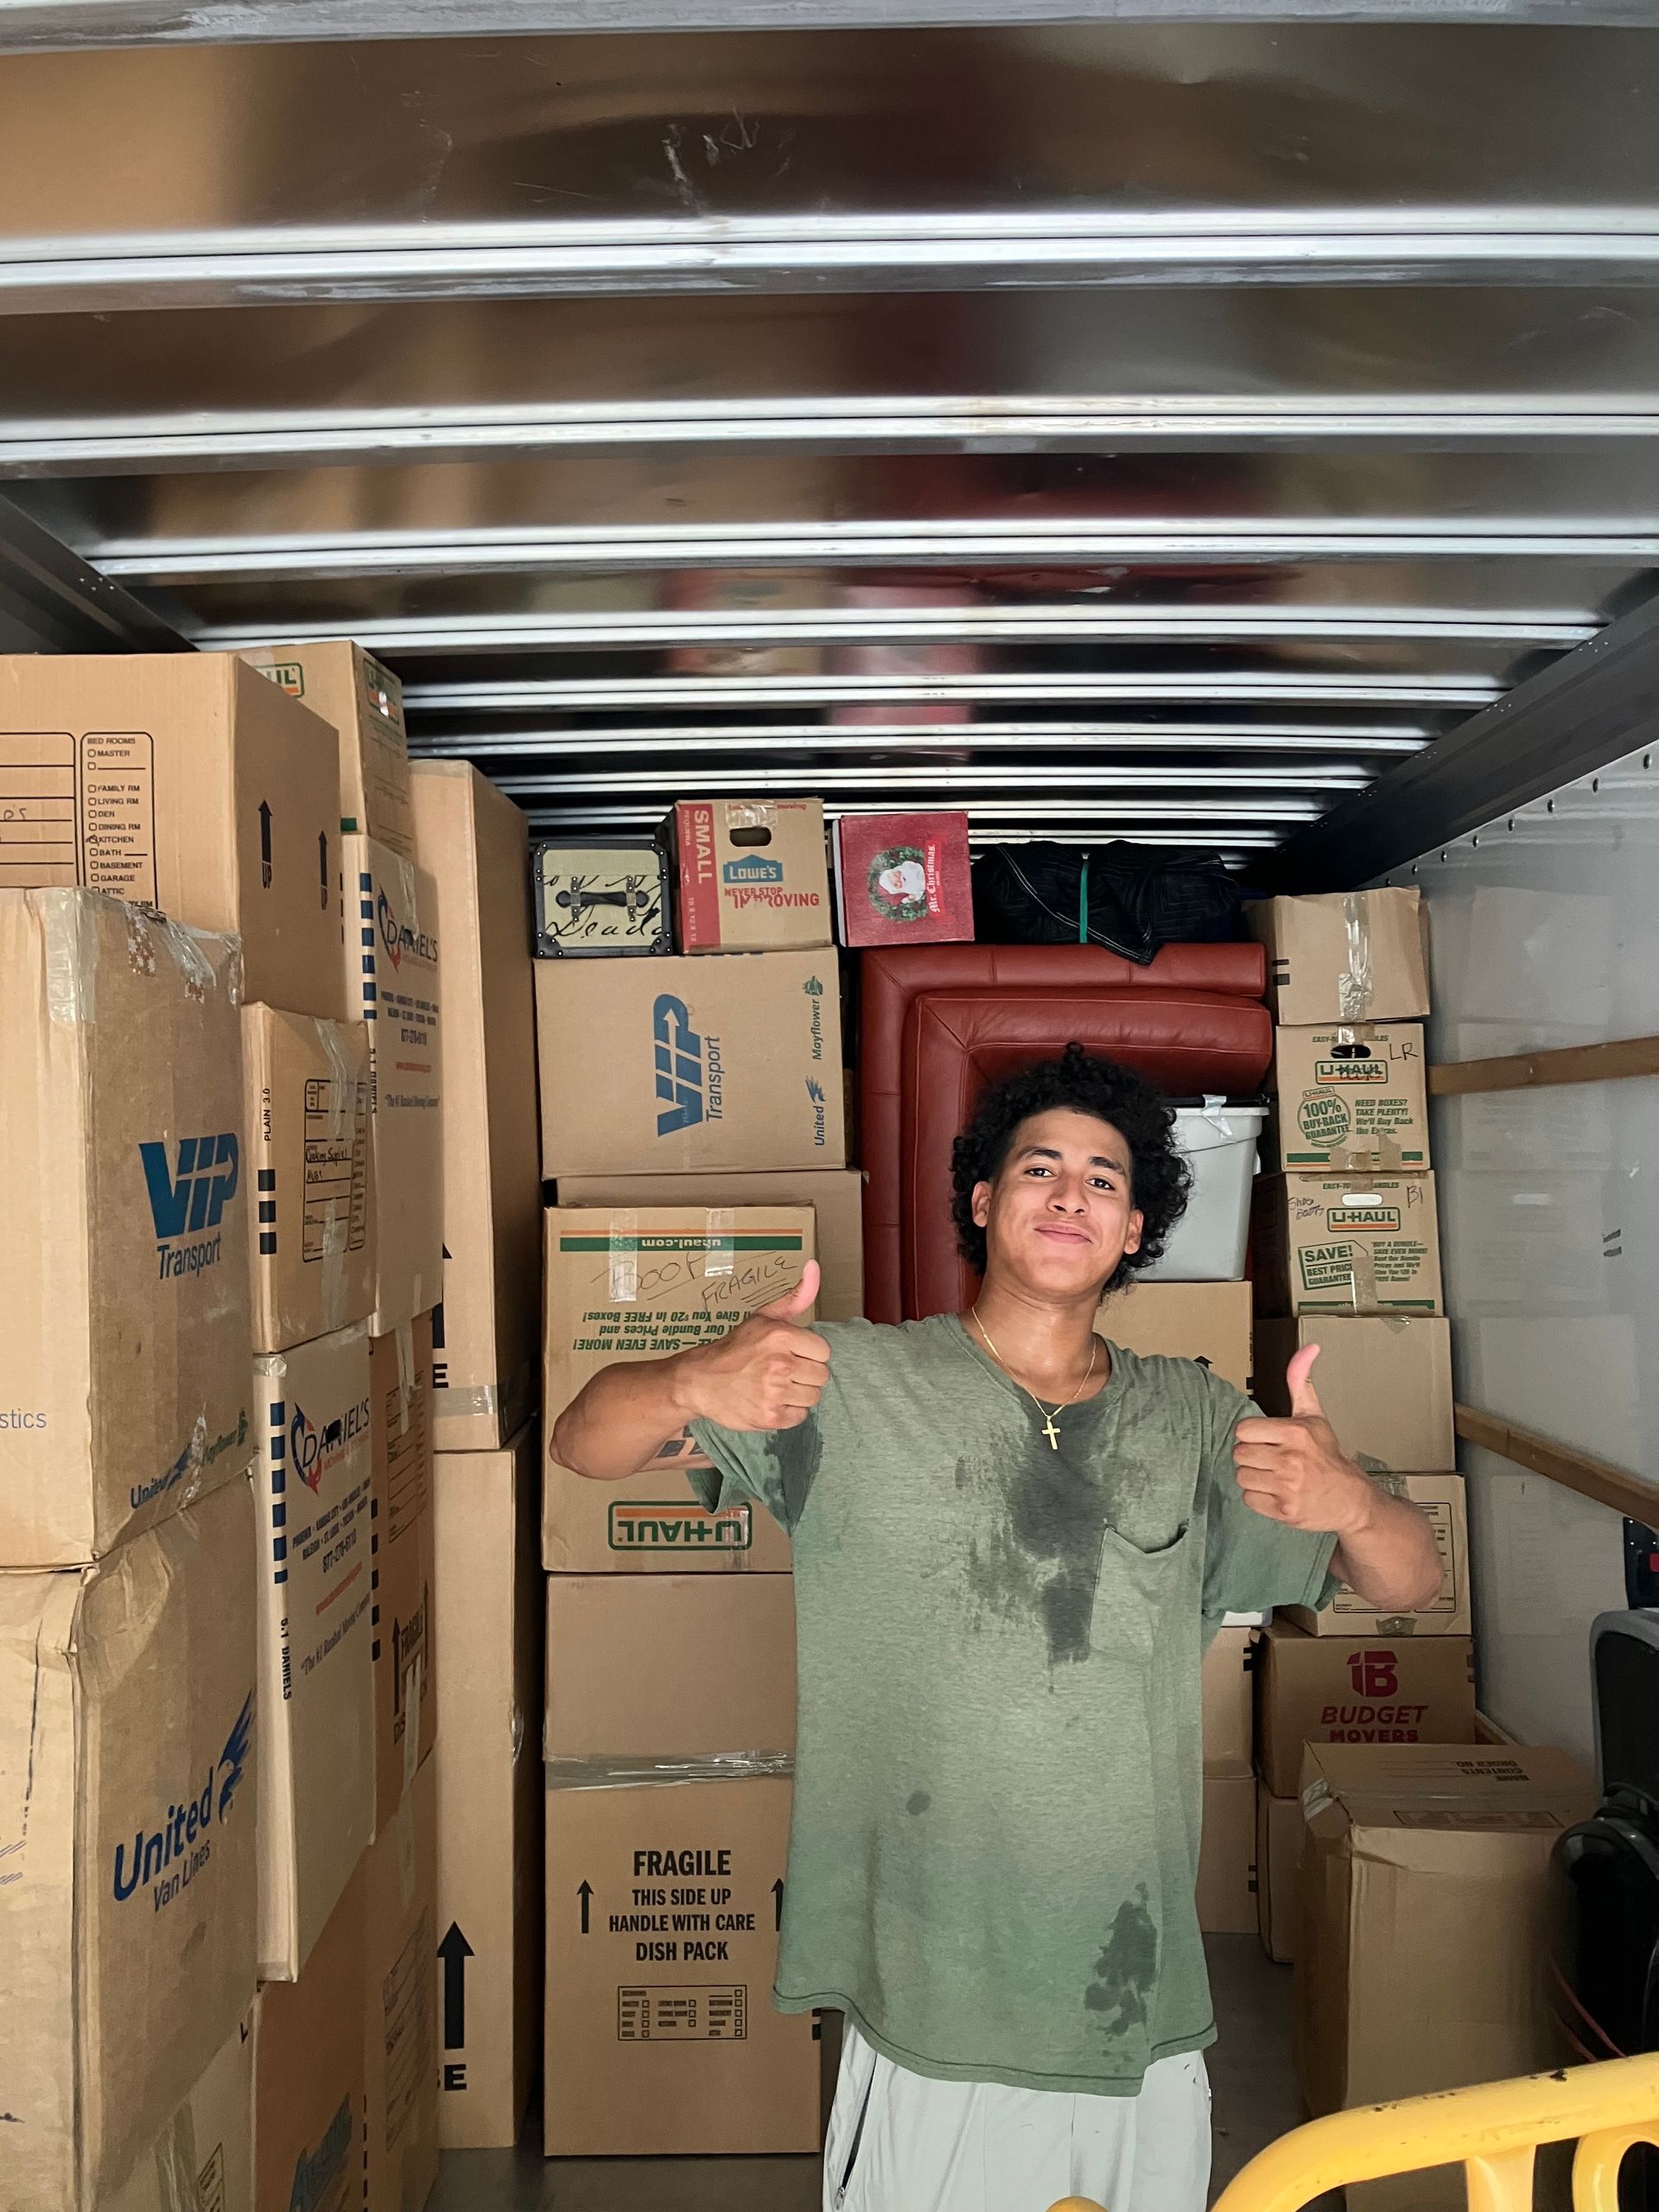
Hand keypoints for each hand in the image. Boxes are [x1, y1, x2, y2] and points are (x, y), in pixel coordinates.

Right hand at [673, 1261, 830, 1432]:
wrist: (698, 1380)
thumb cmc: (735, 1348)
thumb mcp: (764, 1317)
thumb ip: (796, 1296)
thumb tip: (814, 1266)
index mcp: (781, 1335)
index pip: (824, 1352)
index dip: (809, 1354)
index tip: (792, 1354)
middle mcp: (780, 1364)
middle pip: (821, 1376)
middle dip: (805, 1374)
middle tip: (783, 1372)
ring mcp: (774, 1392)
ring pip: (812, 1397)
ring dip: (797, 1394)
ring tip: (776, 1386)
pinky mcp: (769, 1417)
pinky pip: (799, 1416)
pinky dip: (788, 1412)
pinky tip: (770, 1401)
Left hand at [1232, 1345, 1376, 1535]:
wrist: (1352, 1499)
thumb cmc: (1328, 1457)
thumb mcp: (1314, 1416)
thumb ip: (1300, 1381)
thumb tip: (1309, 1348)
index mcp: (1294, 1432)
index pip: (1243, 1430)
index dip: (1252, 1436)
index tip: (1268, 1441)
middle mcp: (1291, 1459)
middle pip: (1239, 1454)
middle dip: (1252, 1457)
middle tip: (1272, 1460)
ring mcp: (1288, 1486)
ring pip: (1242, 1477)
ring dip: (1254, 1478)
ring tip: (1275, 1477)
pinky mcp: (1284, 1510)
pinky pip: (1249, 1500)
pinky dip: (1259, 1499)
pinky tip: (1277, 1493)